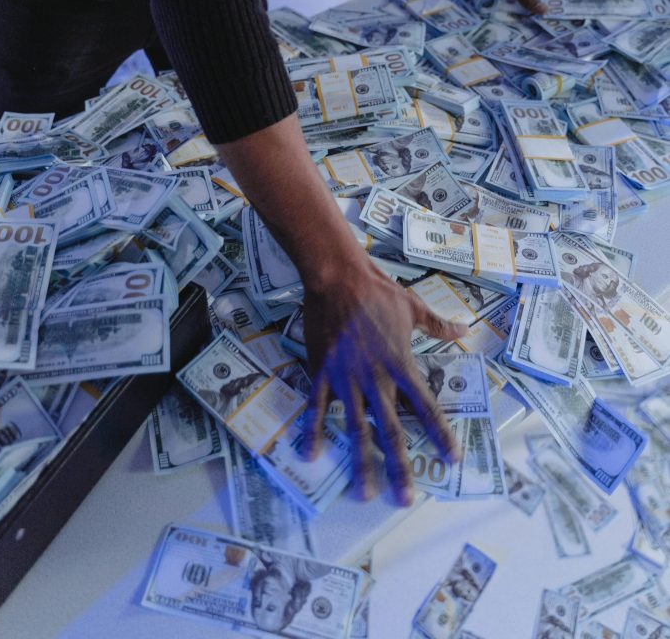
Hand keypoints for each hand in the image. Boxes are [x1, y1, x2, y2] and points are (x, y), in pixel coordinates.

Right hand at [301, 257, 467, 505]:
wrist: (337, 277)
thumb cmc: (377, 290)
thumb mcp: (414, 306)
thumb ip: (438, 325)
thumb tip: (464, 331)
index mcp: (401, 363)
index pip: (426, 406)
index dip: (440, 434)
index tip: (452, 459)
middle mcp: (377, 377)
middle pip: (391, 430)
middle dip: (398, 466)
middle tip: (405, 499)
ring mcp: (347, 378)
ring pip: (356, 428)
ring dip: (360, 462)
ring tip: (363, 494)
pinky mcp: (322, 372)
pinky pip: (317, 407)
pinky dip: (313, 431)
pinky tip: (311, 455)